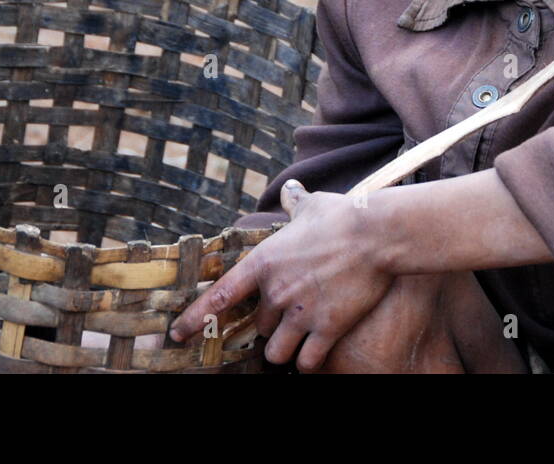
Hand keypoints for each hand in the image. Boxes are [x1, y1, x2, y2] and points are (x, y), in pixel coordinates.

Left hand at [169, 179, 393, 371]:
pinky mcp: (326, 328)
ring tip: (297, 343)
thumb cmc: (343, 216)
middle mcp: (276, 291)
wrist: (376, 233)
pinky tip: (314, 357)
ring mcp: (300, 312)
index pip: (219, 297)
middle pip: (259, 326)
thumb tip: (291, 189)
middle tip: (289, 318)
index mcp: (264, 262)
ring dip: (284, 350)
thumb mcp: (312, 206)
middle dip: (271, 325)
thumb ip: (295, 203)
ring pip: (275, 351)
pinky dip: (307, 364)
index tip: (177, 333)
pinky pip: (306, 362)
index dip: (193, 318)